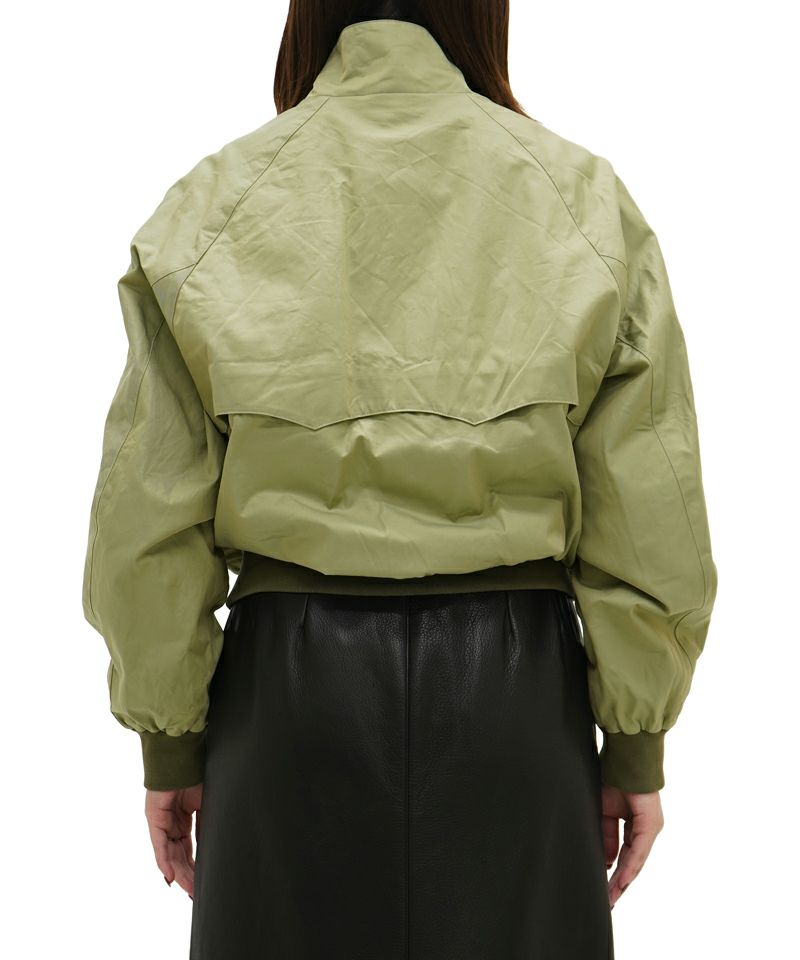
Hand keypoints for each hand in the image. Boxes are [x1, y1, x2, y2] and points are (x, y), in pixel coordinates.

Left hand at [145, 783, 202, 897]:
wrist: (184, 756)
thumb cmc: (197, 774)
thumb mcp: (207, 805)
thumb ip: (206, 825)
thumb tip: (213, 847)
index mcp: (183, 819)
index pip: (189, 849)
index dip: (196, 866)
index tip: (203, 882)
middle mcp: (170, 823)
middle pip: (179, 856)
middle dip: (189, 875)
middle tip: (196, 893)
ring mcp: (161, 822)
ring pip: (170, 854)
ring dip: (180, 872)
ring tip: (189, 890)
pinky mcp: (154, 818)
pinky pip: (160, 844)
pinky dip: (165, 860)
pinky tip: (172, 876)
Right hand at [601, 783, 663, 908]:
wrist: (623, 759)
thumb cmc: (612, 778)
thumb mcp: (603, 811)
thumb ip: (605, 835)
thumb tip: (606, 860)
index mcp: (631, 822)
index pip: (622, 851)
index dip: (613, 869)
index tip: (604, 885)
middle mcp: (643, 827)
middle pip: (630, 860)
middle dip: (618, 881)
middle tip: (609, 900)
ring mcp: (649, 827)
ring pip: (635, 859)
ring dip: (623, 879)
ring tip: (613, 897)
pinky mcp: (651, 825)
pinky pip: (639, 850)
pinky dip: (630, 866)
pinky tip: (622, 880)